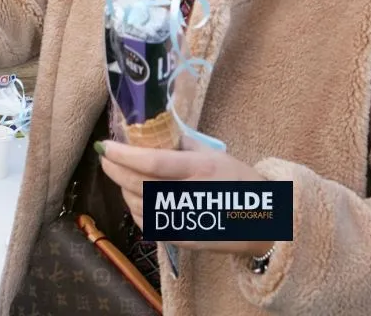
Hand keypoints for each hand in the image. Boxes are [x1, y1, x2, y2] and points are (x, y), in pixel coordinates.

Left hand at [98, 139, 272, 257]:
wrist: (266, 224)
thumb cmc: (240, 183)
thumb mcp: (215, 155)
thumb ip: (182, 144)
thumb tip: (152, 131)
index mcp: (200, 170)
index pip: (152, 162)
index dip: (124, 154)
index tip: (105, 145)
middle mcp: (190, 196)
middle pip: (138, 183)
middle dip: (115, 169)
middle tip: (104, 157)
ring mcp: (184, 221)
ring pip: (136, 203)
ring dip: (122, 187)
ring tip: (119, 173)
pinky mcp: (180, 238)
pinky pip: (145, 221)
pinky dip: (134, 207)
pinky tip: (135, 195)